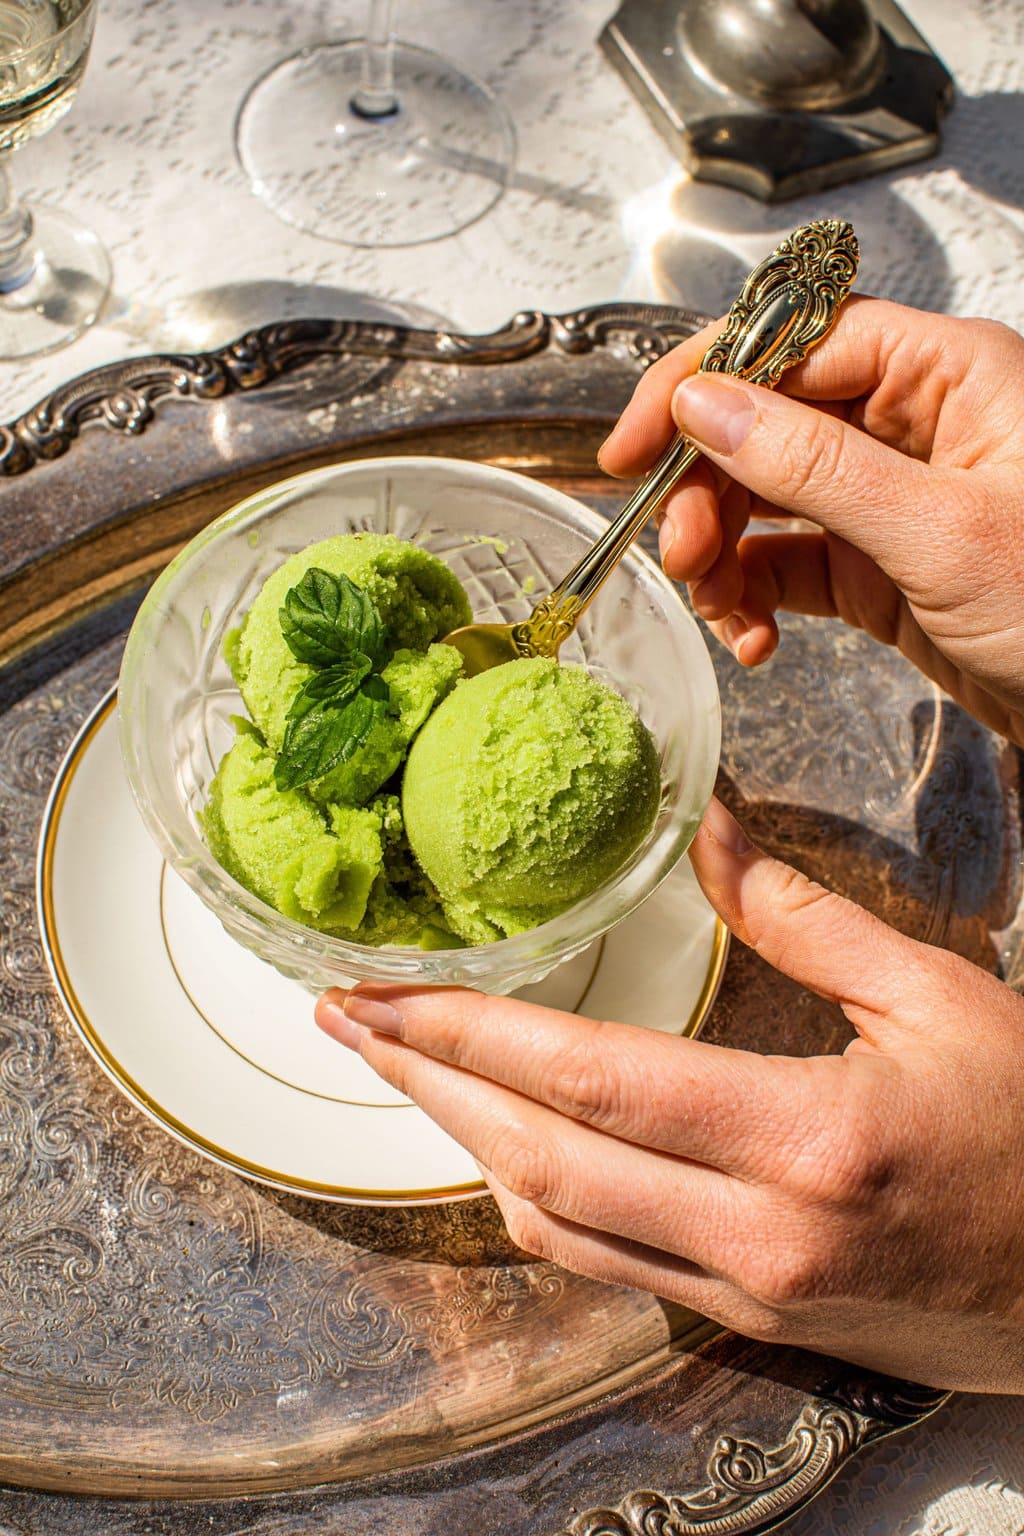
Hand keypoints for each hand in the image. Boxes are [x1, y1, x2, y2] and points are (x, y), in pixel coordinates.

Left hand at [316, 798, 1023, 1393]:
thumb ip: (806, 916)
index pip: (589, 1081)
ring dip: (463, 1142)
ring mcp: (745, 1293)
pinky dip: (530, 1199)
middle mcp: (754, 1235)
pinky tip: (502, 1146)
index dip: (468, 1034)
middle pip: (538, 1158)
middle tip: (346, 1023)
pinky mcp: (751, 1321)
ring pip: (554, 1225)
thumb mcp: (937, 998)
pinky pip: (603, 1263)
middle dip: (426, 1084)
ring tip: (404, 1071)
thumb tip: (708, 825)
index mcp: (803, 1140)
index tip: (378, 995)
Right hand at [600, 297, 1023, 744]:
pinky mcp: (881, 567)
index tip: (638, 444)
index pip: (794, 338)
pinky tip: (753, 639)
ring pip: (767, 496)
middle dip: (708, 487)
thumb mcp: (941, 530)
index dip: (704, 381)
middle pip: (767, 420)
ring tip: (718, 608)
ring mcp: (893, 497)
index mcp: (947, 373)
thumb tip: (706, 404)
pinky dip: (755, 598)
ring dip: (721, 550)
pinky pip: (790, 563)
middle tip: (678, 551)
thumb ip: (815, 464)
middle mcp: (914, 423)